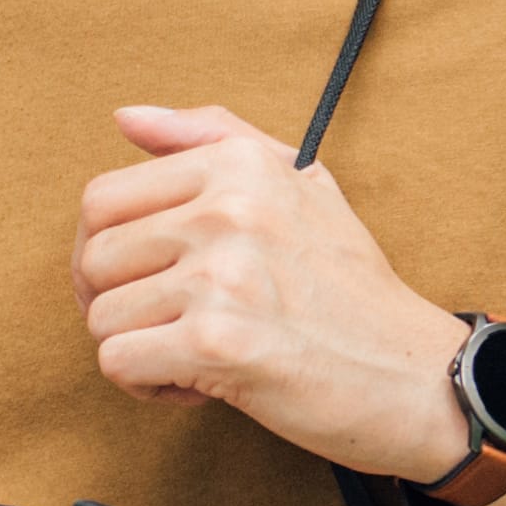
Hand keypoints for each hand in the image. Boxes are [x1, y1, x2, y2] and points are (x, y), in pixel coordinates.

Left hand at [79, 107, 469, 482]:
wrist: (414, 375)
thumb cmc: (349, 289)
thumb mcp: (298, 183)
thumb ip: (211, 138)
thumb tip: (124, 118)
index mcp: (237, 165)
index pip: (102, 198)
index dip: (107, 252)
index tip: (147, 281)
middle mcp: (227, 211)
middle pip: (92, 259)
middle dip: (113, 304)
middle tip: (166, 326)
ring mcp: (221, 276)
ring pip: (100, 317)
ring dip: (136, 349)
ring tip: (194, 355)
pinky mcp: (217, 344)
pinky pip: (119, 363)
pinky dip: (146, 386)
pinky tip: (197, 386)